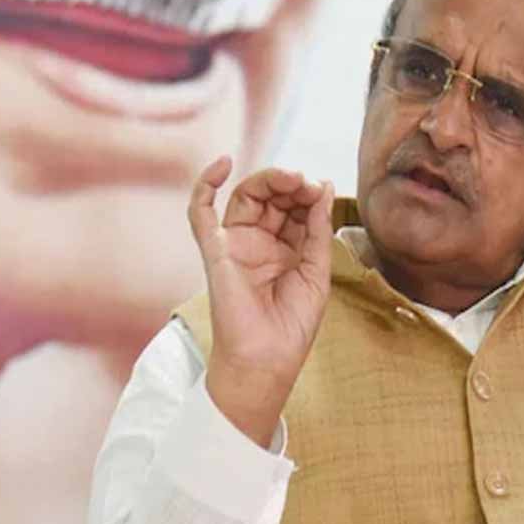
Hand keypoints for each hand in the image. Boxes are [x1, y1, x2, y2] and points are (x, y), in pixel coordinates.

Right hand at [188, 156, 334, 445]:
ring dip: (266, 180)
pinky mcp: (214, 251)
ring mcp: (235, 245)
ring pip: (244, 197)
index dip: (307, 195)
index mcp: (285, 249)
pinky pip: (200, 212)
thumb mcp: (316, 270)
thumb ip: (317, 229)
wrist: (268, 360)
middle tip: (305, 183)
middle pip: (270, 197)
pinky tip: (222, 163)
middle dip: (289, 184)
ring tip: (289, 178)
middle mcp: (258, 243)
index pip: (294, 208)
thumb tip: (323, 185)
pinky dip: (205, 184)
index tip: (321, 190)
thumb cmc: (292, 325)